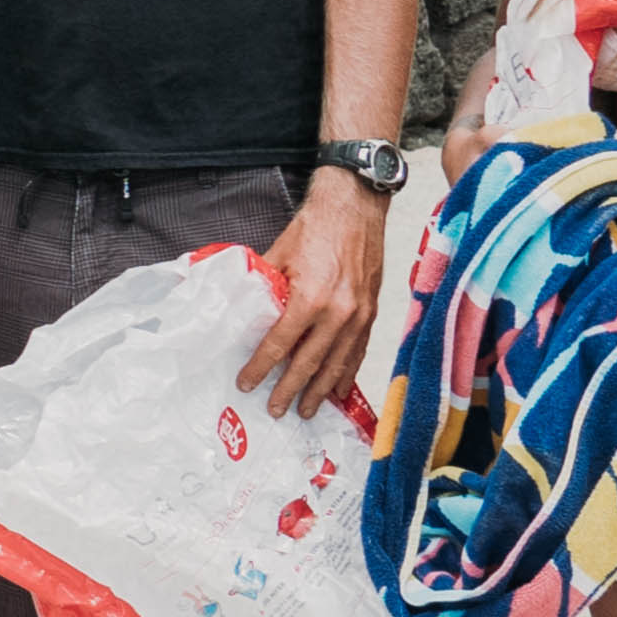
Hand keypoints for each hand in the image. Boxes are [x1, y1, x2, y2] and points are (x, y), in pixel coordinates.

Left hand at [242, 171, 388, 417]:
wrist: (355, 205)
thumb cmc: (316, 226)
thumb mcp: (279, 255)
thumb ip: (265, 286)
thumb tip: (245, 308)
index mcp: (311, 299)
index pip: (280, 344)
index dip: (261, 367)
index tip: (246, 384)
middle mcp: (339, 313)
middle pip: (310, 363)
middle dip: (291, 390)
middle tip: (276, 411)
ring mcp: (359, 315)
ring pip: (338, 363)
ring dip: (321, 390)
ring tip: (307, 411)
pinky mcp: (372, 311)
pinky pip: (359, 350)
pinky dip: (347, 372)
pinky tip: (338, 389)